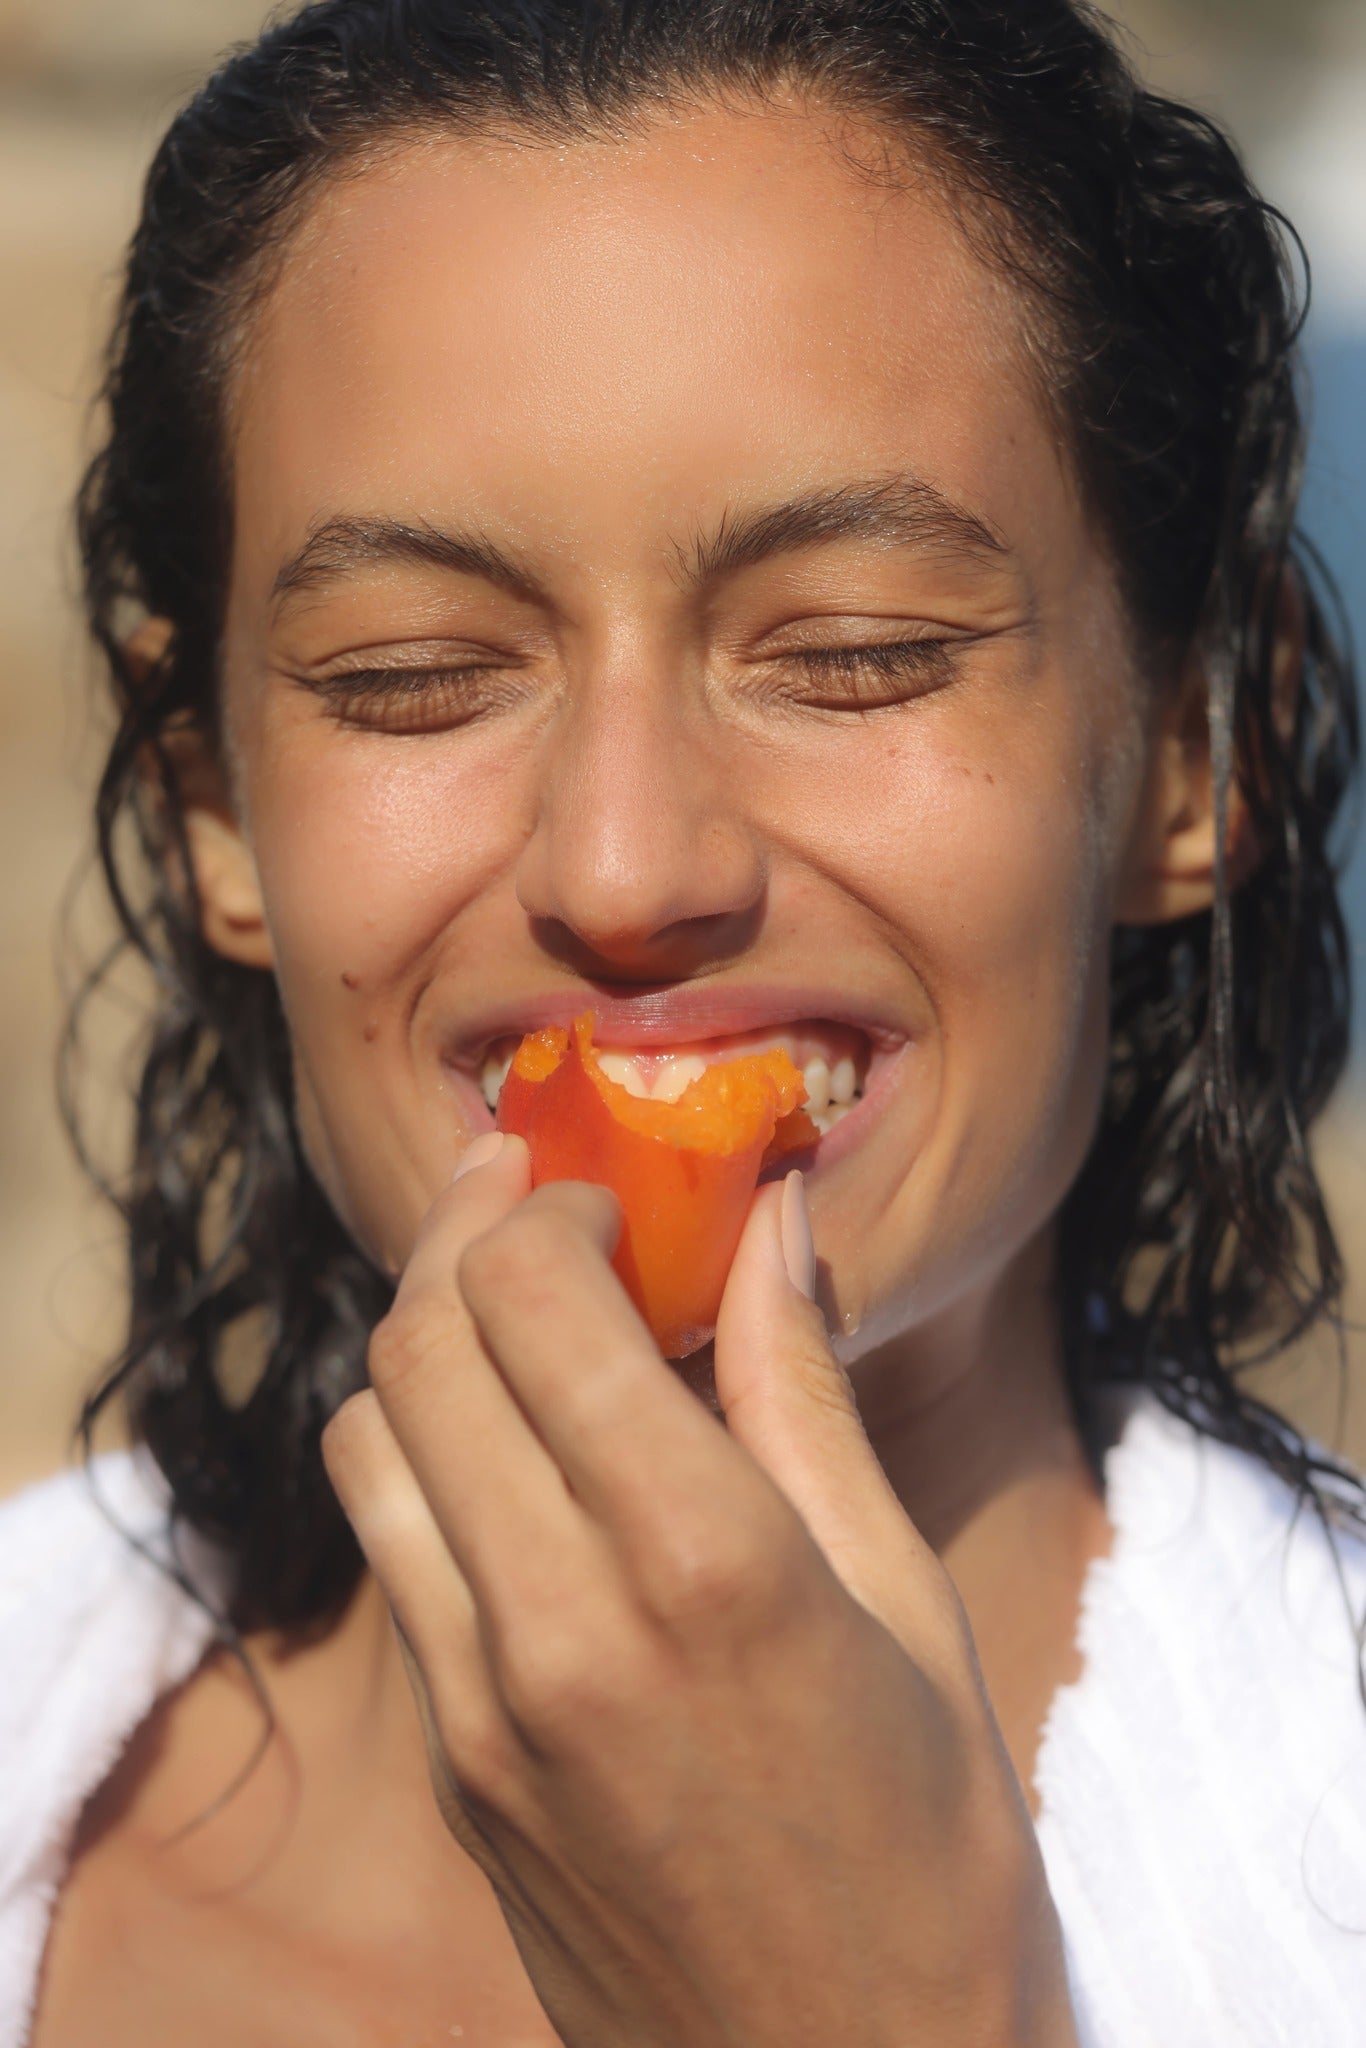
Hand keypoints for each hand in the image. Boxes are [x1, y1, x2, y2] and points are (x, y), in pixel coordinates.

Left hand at [322, 1135, 1077, 2047]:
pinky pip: (389, 1553)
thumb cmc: (928, 1845)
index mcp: (706, 1561)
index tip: (603, 1197)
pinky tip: (507, 1455)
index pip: (530, 1303)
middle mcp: (561, 1621)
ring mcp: (479, 1704)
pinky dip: (422, 1459)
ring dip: (424, 1346)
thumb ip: (806, 1390)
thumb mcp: (902, 1597)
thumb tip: (769, 1218)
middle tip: (525, 1194)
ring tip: (510, 1319)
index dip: (548, 1209)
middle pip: (419, 1347)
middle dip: (462, 1233)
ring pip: (367, 1440)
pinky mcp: (448, 1765)